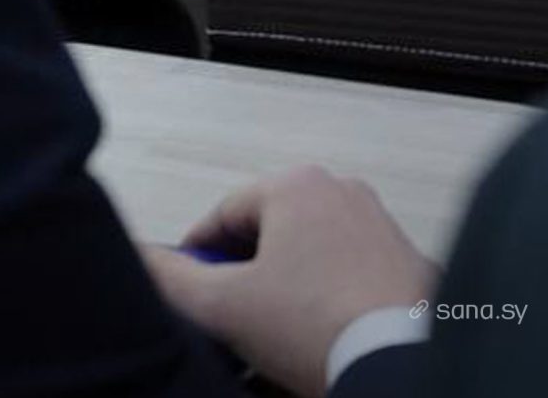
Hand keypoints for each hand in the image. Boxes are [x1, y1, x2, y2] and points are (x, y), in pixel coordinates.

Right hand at [144, 166, 436, 397]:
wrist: (399, 359)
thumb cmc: (317, 325)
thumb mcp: (225, 306)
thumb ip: (173, 279)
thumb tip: (142, 259)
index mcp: (297, 186)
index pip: (224, 213)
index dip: (196, 253)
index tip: (185, 288)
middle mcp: (343, 192)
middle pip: (269, 229)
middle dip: (242, 271)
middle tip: (226, 315)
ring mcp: (379, 225)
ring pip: (310, 251)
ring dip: (283, 284)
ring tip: (270, 331)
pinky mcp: (405, 261)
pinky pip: (348, 271)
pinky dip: (325, 295)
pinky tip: (315, 332)